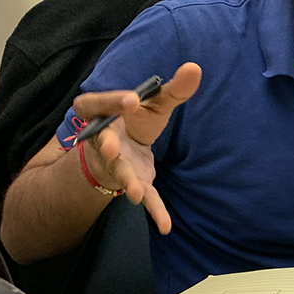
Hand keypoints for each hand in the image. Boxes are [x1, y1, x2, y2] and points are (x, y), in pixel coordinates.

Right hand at [73, 62, 200, 232]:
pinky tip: (166, 226)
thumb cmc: (136, 119)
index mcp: (102, 112)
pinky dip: (155, 210)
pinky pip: (144, 195)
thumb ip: (173, 89)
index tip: (131, 99)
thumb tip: (195, 67)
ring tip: (135, 194)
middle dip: (107, 145)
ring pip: (119, 172)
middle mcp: (103, 138)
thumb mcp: (154, 103)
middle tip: (112, 149)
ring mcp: (116, 163)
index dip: (111, 102)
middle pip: (102, 141)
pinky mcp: (133, 180)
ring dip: (127, 182)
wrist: (127, 146)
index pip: (98, 103)